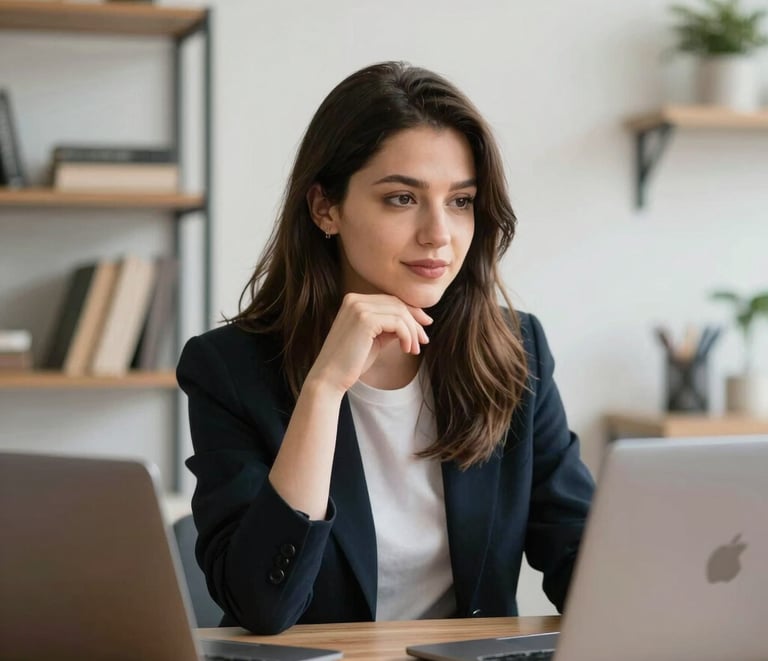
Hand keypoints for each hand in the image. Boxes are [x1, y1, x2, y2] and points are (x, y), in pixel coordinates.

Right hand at [306, 293, 431, 393]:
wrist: (330, 378)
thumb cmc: (351, 362)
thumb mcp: (374, 339)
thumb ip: (389, 327)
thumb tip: (413, 323)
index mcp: (354, 301)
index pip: (390, 300)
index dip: (411, 312)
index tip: (424, 326)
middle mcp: (355, 300)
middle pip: (397, 304)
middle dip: (415, 321)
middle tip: (424, 340)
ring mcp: (359, 307)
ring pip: (400, 312)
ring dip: (412, 332)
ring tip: (414, 350)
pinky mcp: (365, 319)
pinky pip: (397, 323)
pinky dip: (407, 336)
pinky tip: (406, 350)